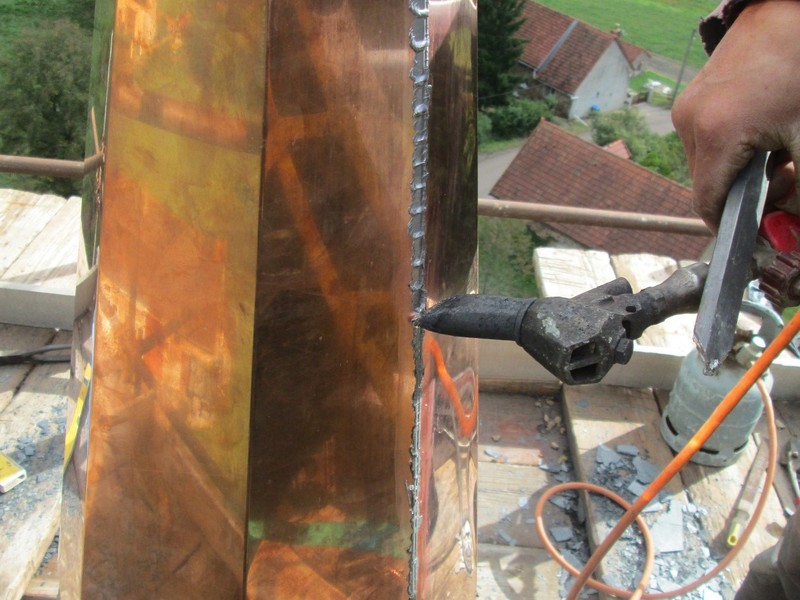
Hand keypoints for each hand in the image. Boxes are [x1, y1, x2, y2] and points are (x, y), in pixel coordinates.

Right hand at [672, 0, 799, 232]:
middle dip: (744, 195)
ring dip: (738, 171)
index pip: (709, 203)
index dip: (733, 226)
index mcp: (716, 133)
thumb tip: (787, 228)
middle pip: (707, 184)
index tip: (757, 234)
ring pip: (708, 164)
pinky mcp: (692, 98)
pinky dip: (733, 148)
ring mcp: (687, 107)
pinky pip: (706, 140)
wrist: (791, 11)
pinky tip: (763, 133)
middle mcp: (691, 121)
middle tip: (785, 186)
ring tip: (778, 153)